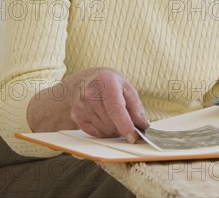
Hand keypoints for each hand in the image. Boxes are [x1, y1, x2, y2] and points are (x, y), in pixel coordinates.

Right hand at [27, 66, 149, 142]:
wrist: (85, 81)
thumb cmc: (109, 84)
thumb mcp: (126, 87)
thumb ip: (136, 107)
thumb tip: (142, 125)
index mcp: (106, 82)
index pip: (115, 108)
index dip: (125, 124)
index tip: (133, 137)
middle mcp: (90, 94)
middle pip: (111, 122)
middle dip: (123, 127)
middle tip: (129, 122)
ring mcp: (80, 106)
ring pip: (104, 130)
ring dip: (115, 129)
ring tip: (116, 118)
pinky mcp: (76, 116)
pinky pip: (95, 133)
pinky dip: (105, 131)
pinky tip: (106, 120)